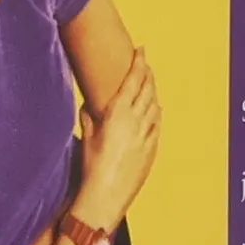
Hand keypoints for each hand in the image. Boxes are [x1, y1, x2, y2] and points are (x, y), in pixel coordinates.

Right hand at [76, 48, 160, 229]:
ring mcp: (147, 134)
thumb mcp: (86, 138)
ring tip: (149, 84)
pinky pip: (157, 124)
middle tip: (146, 64)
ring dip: (153, 92)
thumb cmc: (92, 166)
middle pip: (147, 89)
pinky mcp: (152, 148)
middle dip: (147, 74)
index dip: (138, 63)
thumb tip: (87, 106)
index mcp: (118, 113)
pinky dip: (156, 113)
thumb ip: (88, 118)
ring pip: (154, 105)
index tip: (141, 50)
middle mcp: (136, 120)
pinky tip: (155, 110)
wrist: (106, 193)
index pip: (132, 80)